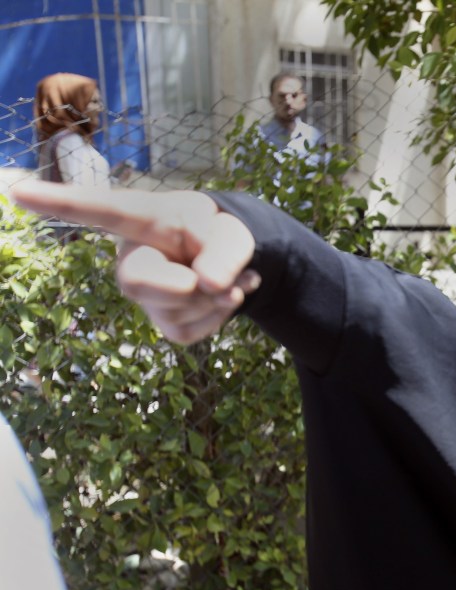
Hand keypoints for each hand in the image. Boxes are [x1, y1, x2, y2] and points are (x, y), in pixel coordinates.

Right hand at [11, 181, 259, 343]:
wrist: (230, 262)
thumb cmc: (219, 235)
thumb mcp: (233, 233)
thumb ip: (227, 251)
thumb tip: (210, 285)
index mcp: (144, 219)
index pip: (100, 210)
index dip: (60, 203)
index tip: (17, 191)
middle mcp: (132, 257)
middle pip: (140, 281)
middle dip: (190, 287)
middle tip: (225, 278)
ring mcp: (144, 294)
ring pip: (176, 310)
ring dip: (218, 300)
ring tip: (231, 279)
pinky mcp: (164, 322)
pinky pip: (191, 331)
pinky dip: (221, 316)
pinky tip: (225, 296)